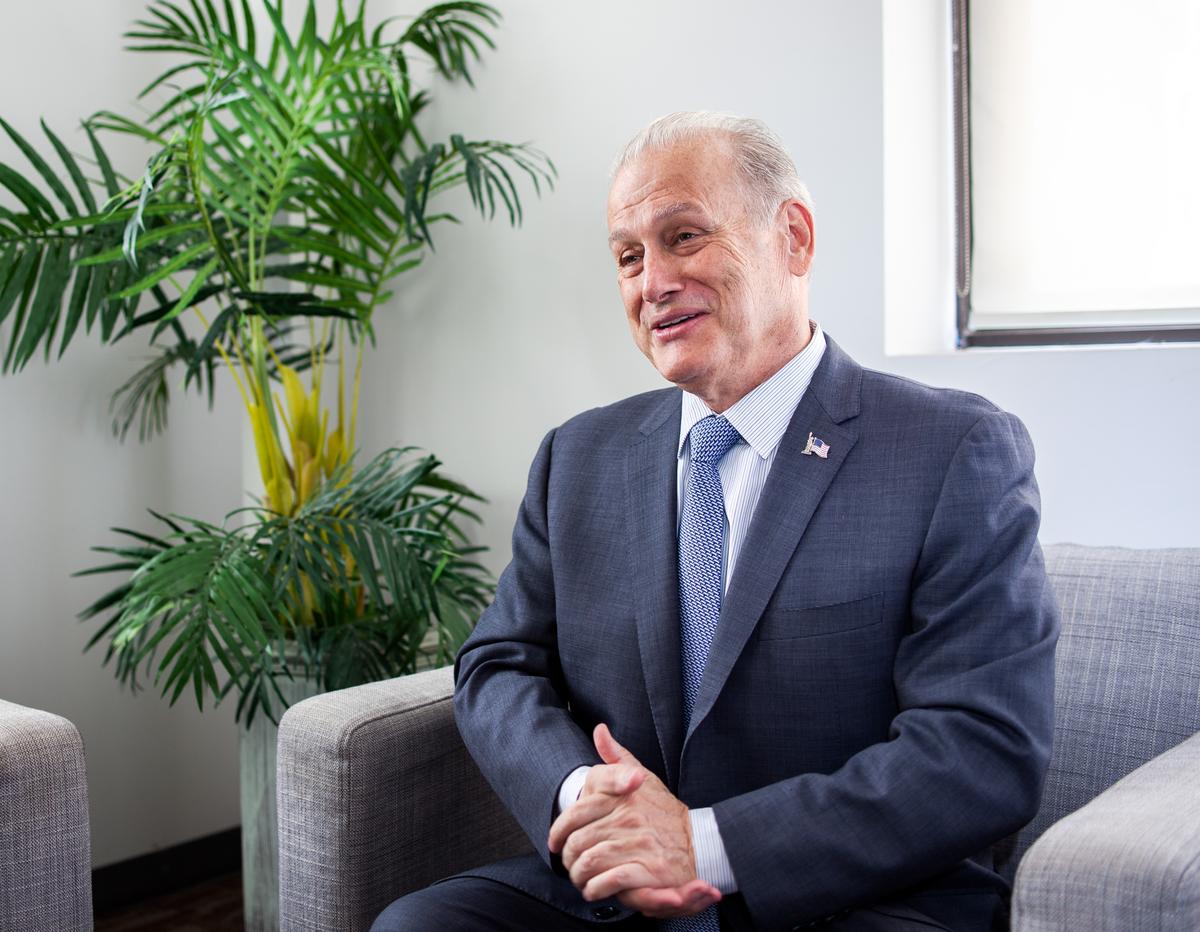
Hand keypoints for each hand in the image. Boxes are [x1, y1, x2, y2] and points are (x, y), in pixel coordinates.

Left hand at [547, 724, 720, 917]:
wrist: (700, 841)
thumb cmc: (665, 812)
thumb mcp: (643, 777)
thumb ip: (618, 757)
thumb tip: (600, 731)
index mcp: (622, 797)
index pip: (576, 812)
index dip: (559, 831)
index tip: (555, 843)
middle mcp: (628, 818)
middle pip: (579, 841)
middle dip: (569, 859)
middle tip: (570, 866)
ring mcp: (638, 844)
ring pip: (590, 861)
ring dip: (580, 876)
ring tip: (581, 880)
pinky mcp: (648, 869)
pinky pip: (610, 880)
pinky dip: (596, 888)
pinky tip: (595, 889)